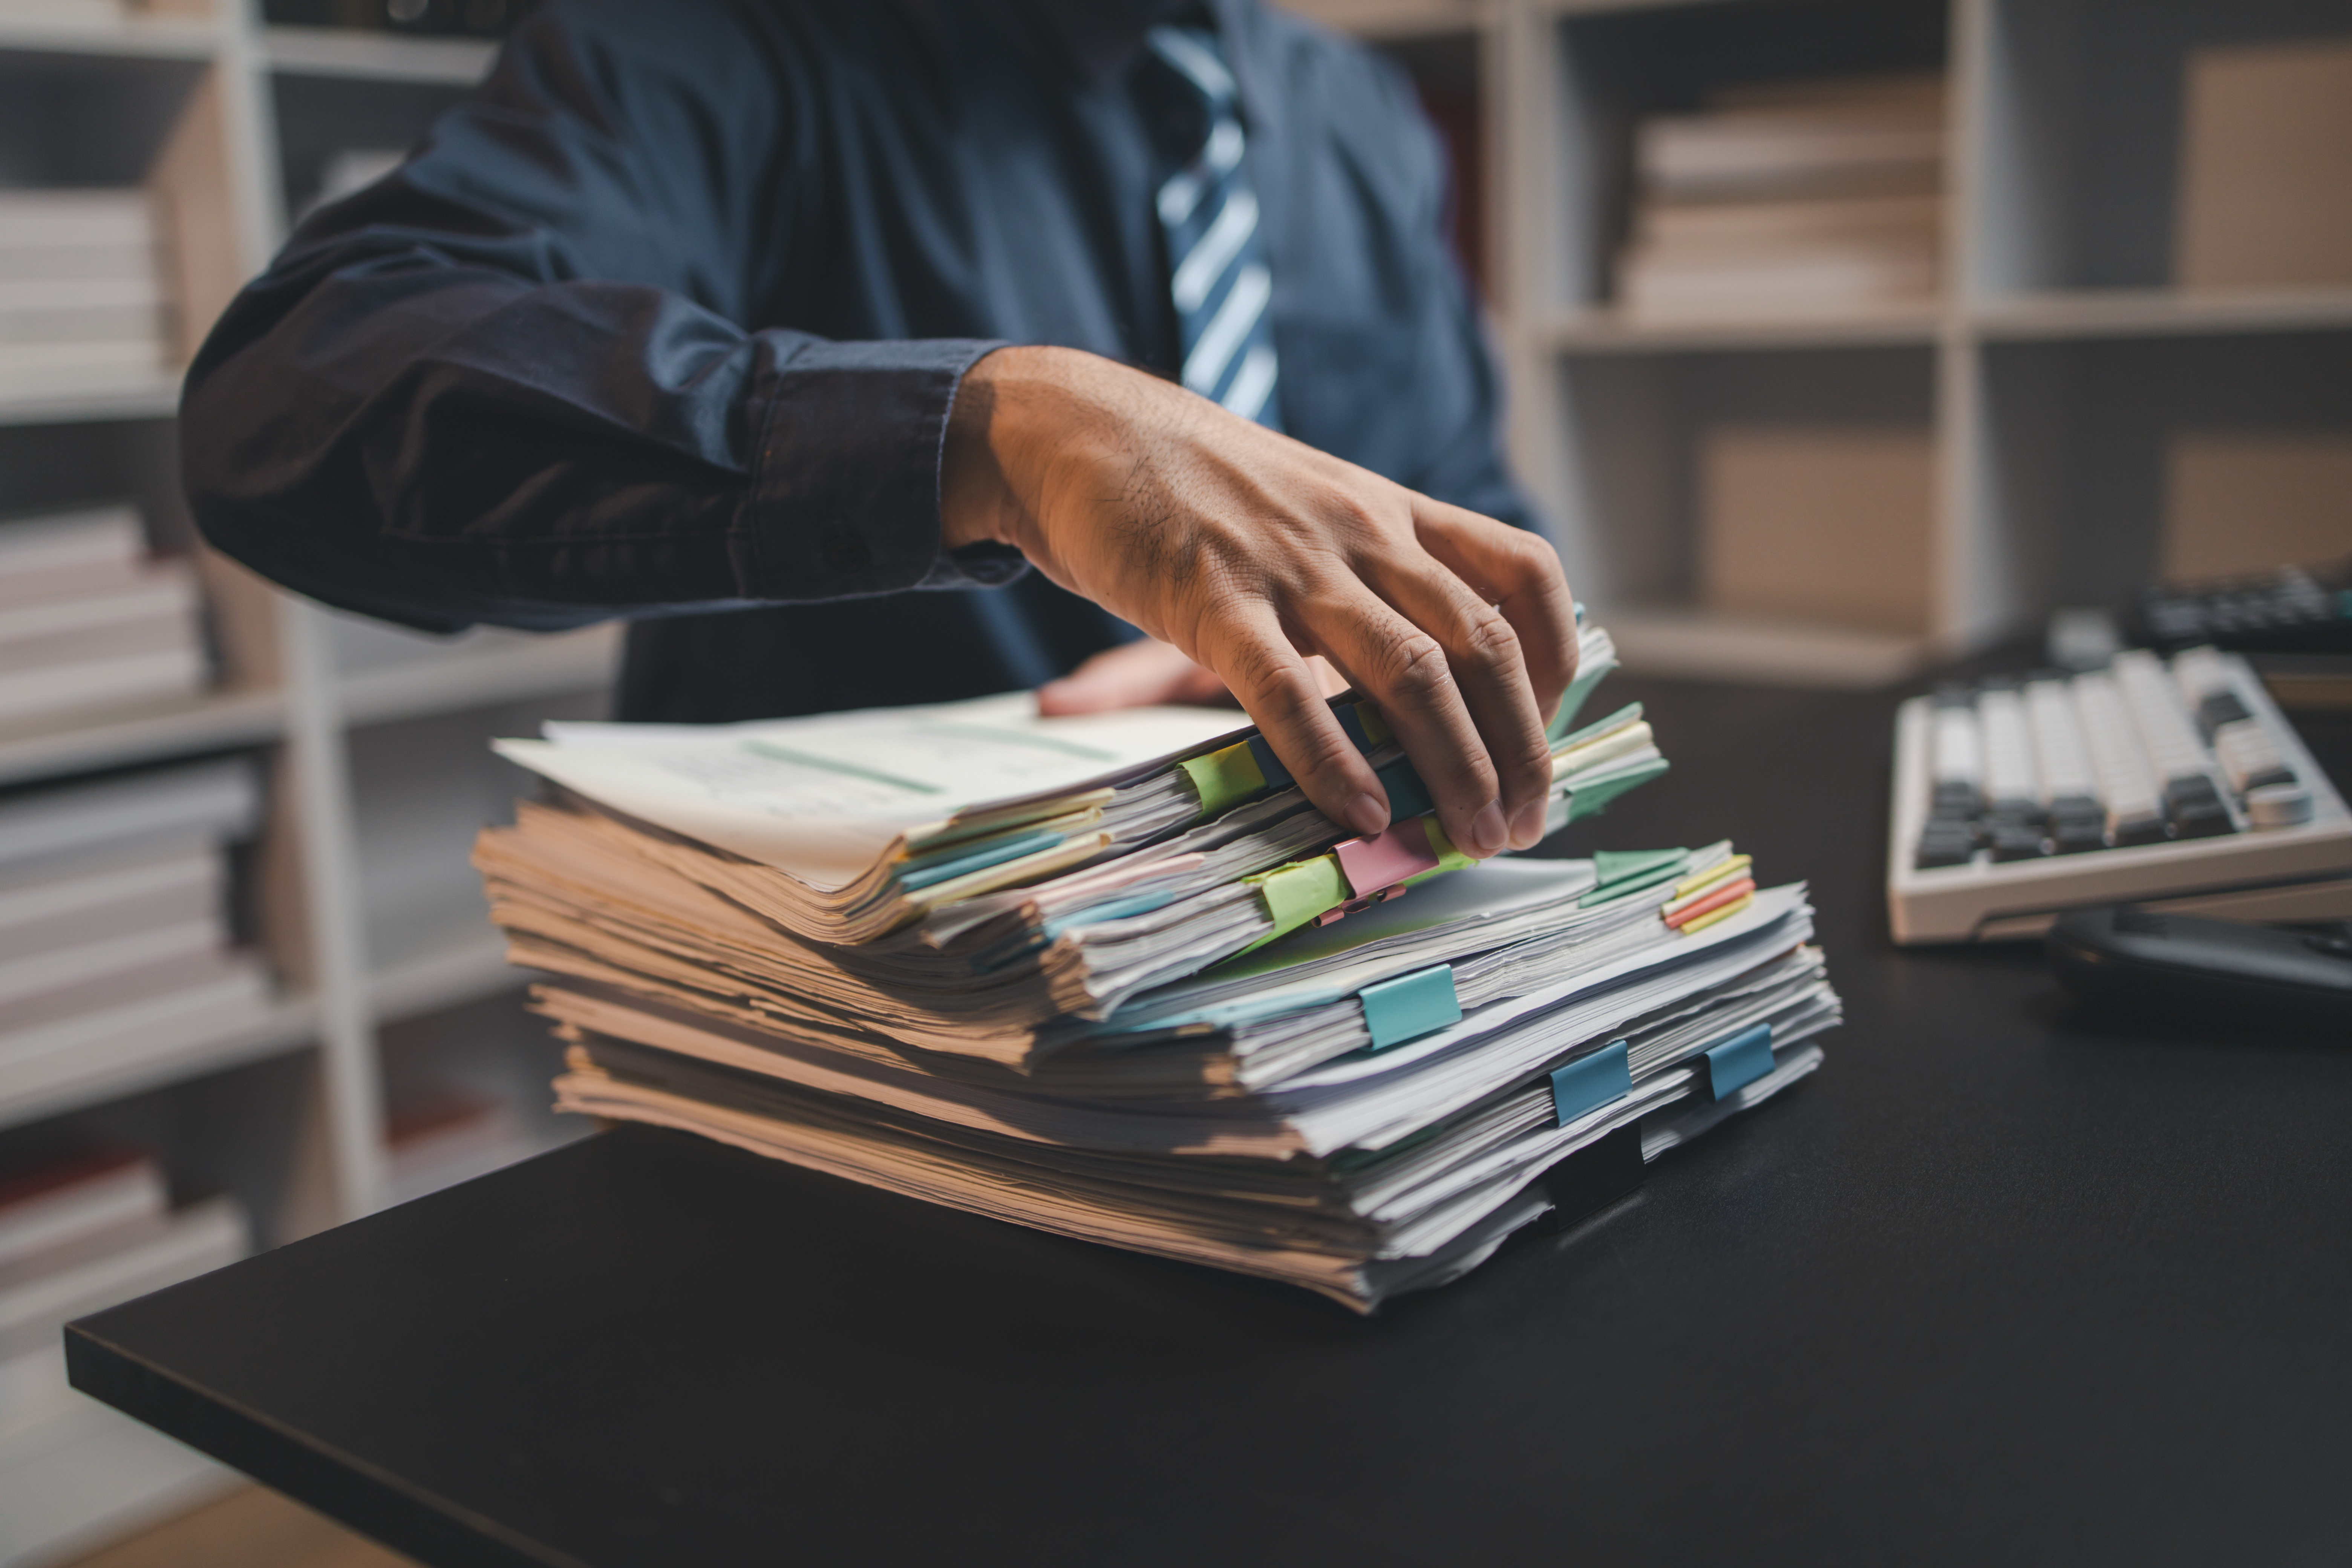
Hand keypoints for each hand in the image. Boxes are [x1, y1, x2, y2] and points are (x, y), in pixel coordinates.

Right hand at [943, 346, 1575, 855]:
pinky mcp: (1211, 597)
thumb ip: (1355, 580)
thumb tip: (1392, 693)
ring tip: (1469, 834)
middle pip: (1482, 643)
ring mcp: (1290, 563)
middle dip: (1519, 746)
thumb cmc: (1187, 484)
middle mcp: (1360, 530)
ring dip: (1455, 765)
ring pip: (1412, 671)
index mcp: (1388, 508)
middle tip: (1523, 820)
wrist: (1077, 427)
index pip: (1520, 574)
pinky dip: (1332, 760)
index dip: (1555, 661)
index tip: (1546, 731)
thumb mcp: (1300, 510)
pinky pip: (1289, 690)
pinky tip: (1360, 812)